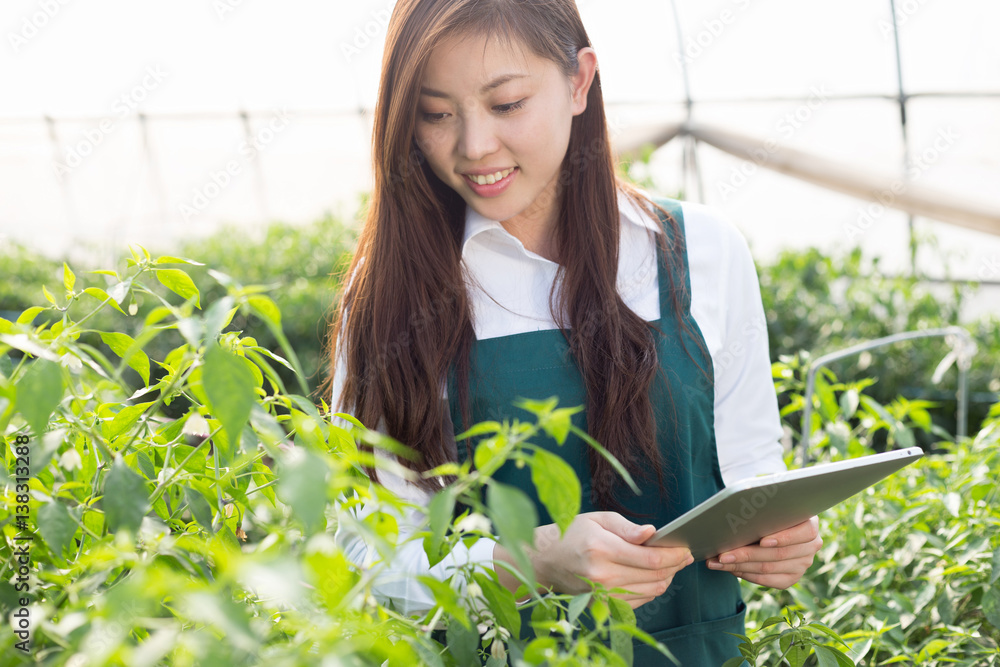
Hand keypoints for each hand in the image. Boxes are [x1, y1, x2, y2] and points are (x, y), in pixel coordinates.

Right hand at [494, 512, 693, 608]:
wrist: (545, 561)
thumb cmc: (571, 534)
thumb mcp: (597, 520)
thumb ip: (626, 527)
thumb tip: (652, 533)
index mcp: (602, 549)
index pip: (650, 558)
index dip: (673, 554)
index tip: (686, 547)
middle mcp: (603, 576)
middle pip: (654, 575)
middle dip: (675, 565)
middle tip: (685, 554)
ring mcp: (602, 594)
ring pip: (651, 590)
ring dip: (667, 577)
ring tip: (673, 564)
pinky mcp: (603, 605)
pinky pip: (639, 600)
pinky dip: (652, 589)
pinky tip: (655, 576)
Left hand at [705, 516, 821, 588]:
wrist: (771, 522)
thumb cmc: (767, 510)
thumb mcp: (769, 505)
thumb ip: (763, 508)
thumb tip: (736, 509)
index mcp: (811, 523)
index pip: (804, 532)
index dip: (783, 538)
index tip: (762, 540)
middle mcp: (812, 546)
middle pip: (779, 554)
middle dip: (746, 554)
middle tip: (722, 555)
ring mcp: (803, 564)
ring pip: (769, 568)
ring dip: (739, 566)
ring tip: (717, 562)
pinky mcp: (792, 578)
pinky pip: (767, 580)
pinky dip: (746, 575)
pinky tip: (731, 569)